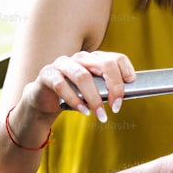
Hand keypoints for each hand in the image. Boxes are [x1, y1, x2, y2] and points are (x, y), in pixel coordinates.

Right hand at [20, 51, 134, 120]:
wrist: (42, 100)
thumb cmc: (71, 95)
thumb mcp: (91, 92)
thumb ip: (104, 91)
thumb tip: (120, 99)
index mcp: (93, 59)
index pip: (116, 58)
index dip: (126, 72)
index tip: (130, 87)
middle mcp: (79, 58)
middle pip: (104, 64)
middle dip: (114, 86)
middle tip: (117, 106)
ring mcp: (62, 64)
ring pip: (83, 76)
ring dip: (94, 98)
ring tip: (101, 114)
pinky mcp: (48, 74)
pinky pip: (62, 86)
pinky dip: (75, 101)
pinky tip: (83, 111)